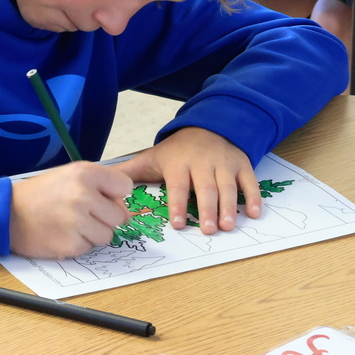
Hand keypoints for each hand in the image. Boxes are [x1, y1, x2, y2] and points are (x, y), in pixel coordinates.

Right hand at [9, 161, 132, 259]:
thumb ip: (101, 186)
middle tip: (81, 213)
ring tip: (70, 223)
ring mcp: (77, 221)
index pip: (125, 187)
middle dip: (104, 218)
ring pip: (107, 235)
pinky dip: (78, 244)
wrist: (8, 212)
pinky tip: (62, 233)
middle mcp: (84, 195)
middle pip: (119, 216)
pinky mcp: (70, 243)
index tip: (101, 198)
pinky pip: (90, 248)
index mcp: (86, 173)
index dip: (115, 195)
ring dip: (92, 233)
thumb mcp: (71, 175)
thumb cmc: (41, 193)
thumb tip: (126, 211)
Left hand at [112, 127, 260, 234]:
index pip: (178, 185)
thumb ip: (128, 173)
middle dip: (207, 209)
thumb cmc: (177, 150)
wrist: (209, 125)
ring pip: (228, 186)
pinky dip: (253, 197)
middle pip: (205, 188)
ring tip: (228, 226)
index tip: (177, 223)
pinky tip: (254, 213)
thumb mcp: (152, 157)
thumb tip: (99, 181)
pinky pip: (249, 181)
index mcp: (178, 163)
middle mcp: (202, 162)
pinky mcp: (241, 164)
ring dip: (229, 207)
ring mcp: (224, 163)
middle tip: (208, 230)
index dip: (177, 204)